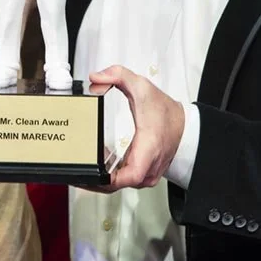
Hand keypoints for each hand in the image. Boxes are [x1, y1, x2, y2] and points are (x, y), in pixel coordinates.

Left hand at [88, 65, 183, 190]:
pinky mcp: (144, 174)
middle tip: (75, 173)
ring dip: (101, 179)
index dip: (108, 179)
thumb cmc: (165, 111)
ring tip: (82, 170)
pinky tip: (99, 165)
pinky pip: (123, 180)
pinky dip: (110, 175)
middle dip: (95, 181)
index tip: (92, 173)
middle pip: (117, 185)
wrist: (184, 125)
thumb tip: (96, 78)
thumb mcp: (141, 86)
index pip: (130, 176)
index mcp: (148, 148)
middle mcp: (148, 166)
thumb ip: (118, 75)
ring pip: (119, 185)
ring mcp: (147, 173)